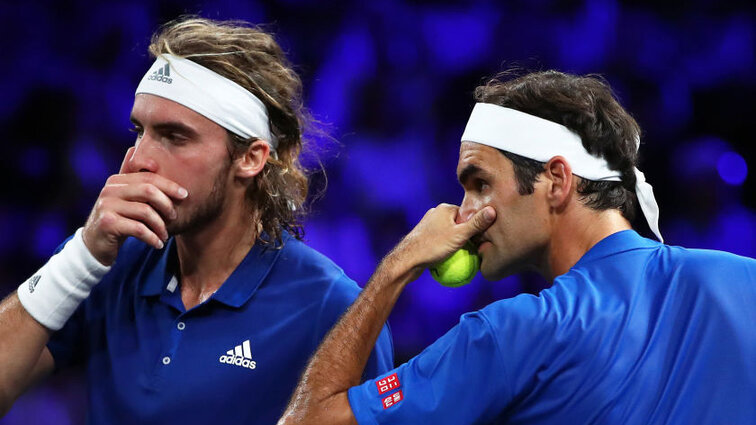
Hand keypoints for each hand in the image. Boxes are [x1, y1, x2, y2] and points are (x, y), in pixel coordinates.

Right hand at [82, 147, 188, 265]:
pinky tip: (158, 243)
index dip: (169, 185)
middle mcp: (109, 190)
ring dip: (160, 226)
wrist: (95, 244)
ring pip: (145, 211)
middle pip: (148, 190)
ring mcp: (106, 206)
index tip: (185, 195)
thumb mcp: (126, 200)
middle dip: (166, 204)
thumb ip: (138, 184)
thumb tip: (153, 161)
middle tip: (174, 217)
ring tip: (165, 235)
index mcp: (117, 181)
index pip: (148, 177)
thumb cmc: (118, 220)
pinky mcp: (107, 224)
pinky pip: (138, 229)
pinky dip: (152, 237)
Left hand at [390, 204, 495, 271]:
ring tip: (458, 255)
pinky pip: (439, 239)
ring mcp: (428, 223)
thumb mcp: (459, 236)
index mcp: (445, 208)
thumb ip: (476, 224)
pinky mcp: (424, 235)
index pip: (467, 215)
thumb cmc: (434, 246)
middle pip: (458, 223)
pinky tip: (447, 257)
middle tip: (468, 249)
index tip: (476, 240)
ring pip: (449, 232)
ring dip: (454, 243)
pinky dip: (444, 247)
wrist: (407, 260)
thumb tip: (493, 210)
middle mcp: (436, 212)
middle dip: (464, 235)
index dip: (473, 227)